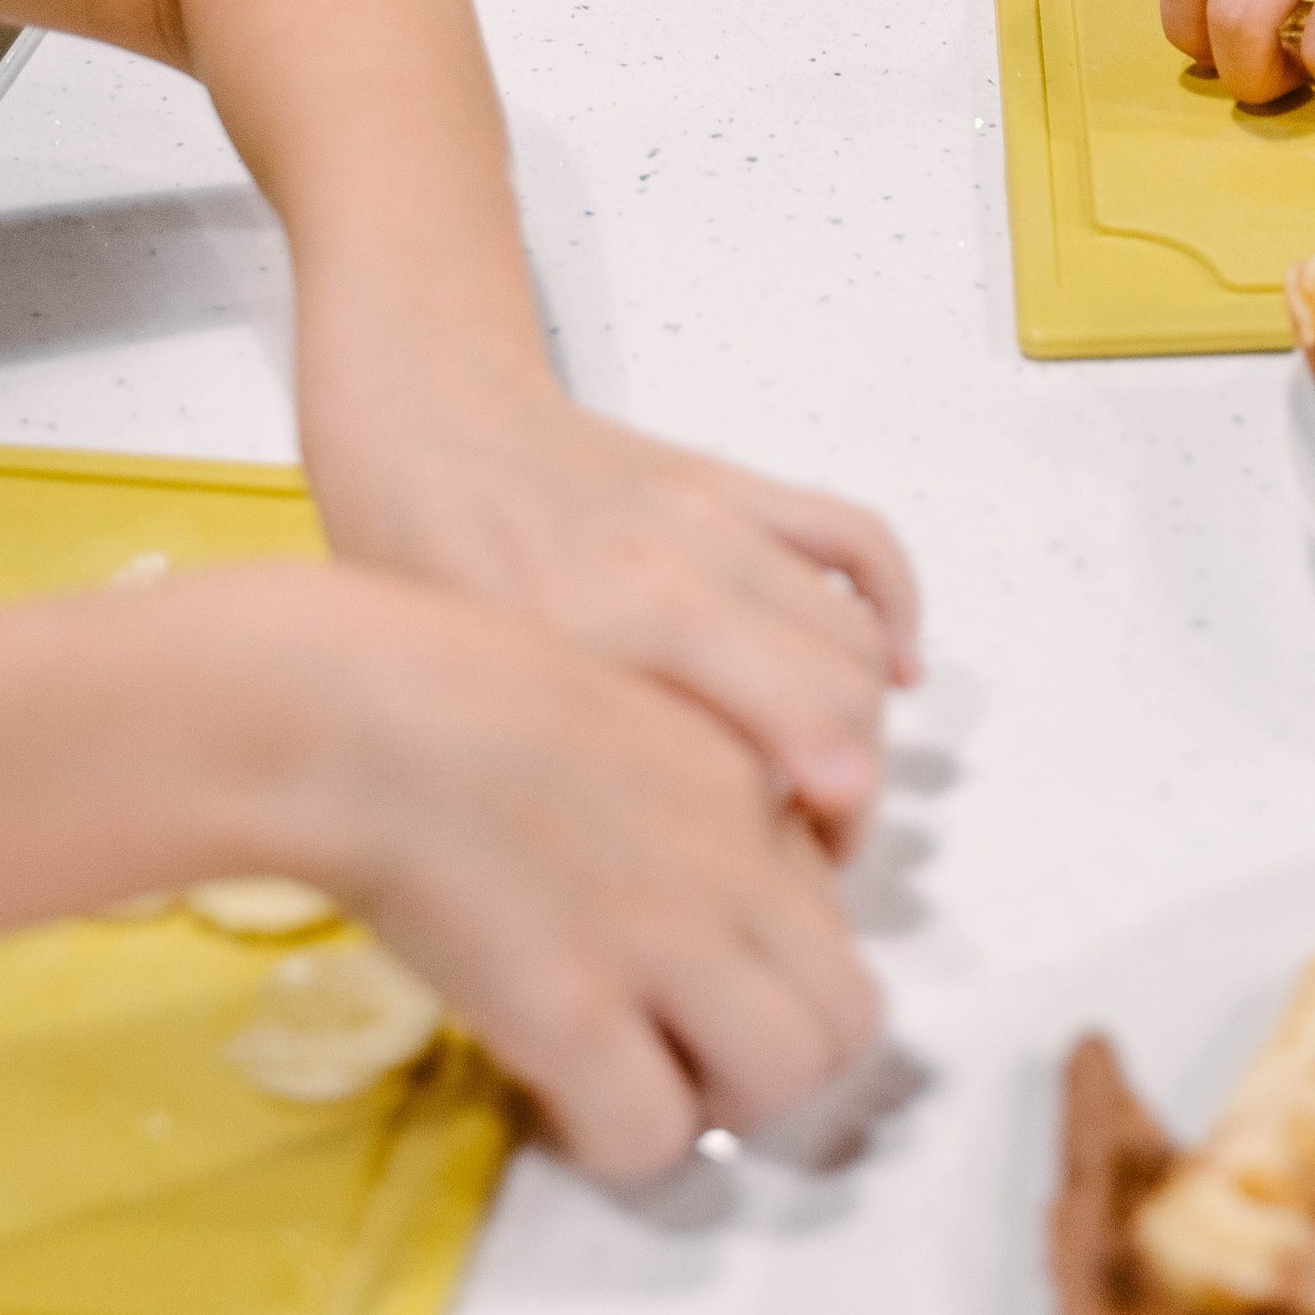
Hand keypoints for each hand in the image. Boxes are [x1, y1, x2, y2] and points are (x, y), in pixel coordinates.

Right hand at [244, 564, 882, 1178]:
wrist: (369, 713)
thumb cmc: (457, 694)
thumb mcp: (623, 716)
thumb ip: (687, 799)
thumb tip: (694, 891)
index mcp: (745, 788)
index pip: (837, 923)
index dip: (779, 978)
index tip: (710, 989)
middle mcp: (732, 865)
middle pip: (848, 1016)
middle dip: (781, 1060)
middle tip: (694, 1059)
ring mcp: (661, 940)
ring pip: (783, 1080)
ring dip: (719, 1107)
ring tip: (641, 1082)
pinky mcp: (572, 1011)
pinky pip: (653, 1135)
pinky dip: (617, 1141)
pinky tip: (560, 1099)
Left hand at [305, 368, 919, 847]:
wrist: (428, 426)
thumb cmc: (420, 568)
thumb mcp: (473, 699)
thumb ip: (576, 769)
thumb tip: (669, 864)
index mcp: (605, 641)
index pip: (762, 754)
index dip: (803, 842)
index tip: (790, 889)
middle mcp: (678, 576)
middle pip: (837, 703)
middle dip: (852, 797)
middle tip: (810, 852)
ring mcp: (717, 521)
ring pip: (854, 635)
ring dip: (869, 720)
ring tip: (832, 778)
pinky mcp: (735, 484)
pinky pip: (857, 537)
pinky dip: (894, 607)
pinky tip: (895, 665)